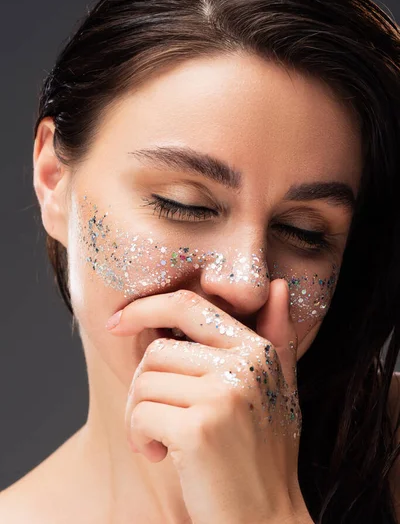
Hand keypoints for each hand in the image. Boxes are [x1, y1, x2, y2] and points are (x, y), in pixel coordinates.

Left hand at [106, 279, 310, 523]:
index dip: (146, 308)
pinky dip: (140, 437)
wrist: (266, 522)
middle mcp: (244, 365)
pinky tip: (164, 456)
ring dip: (140, 416)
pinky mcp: (199, 428)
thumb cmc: (263, 456)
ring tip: (165, 441)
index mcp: (257, 350)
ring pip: (144, 382)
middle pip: (157, 350)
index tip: (117, 324)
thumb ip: (277, 335)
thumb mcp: (279, 389)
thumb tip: (277, 284)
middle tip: (158, 418)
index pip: (188, 305)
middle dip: (145, 386)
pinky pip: (140, 414)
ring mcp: (223, 395)